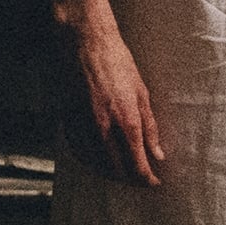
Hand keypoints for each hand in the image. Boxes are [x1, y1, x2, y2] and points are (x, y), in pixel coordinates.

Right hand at [77, 28, 166, 186]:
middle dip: (129, 179)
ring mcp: (82, 126)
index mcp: (126, 121)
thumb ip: (150, 127)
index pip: (137, 165)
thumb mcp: (141, 93)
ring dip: (109, 172)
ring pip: (95, 164)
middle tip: (139, 180)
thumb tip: (158, 154)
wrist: (85, 42)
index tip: (154, 183)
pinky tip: (96, 159)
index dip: (147, 179)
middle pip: (116, 170)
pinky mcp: (67, 119)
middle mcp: (103, 129)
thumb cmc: (117, 62)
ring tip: (120, 173)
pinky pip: (78, 150)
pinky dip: (89, 160)